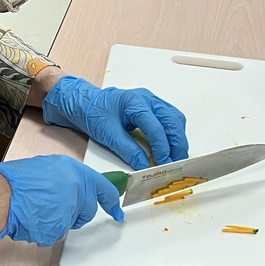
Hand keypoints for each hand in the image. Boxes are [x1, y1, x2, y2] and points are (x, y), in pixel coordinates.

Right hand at [0, 155, 123, 246]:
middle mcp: (74, 187)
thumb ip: (63, 179)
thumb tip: (69, 188)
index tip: (117, 210)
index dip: (111, 200)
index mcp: (72, 169)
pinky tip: (33, 218)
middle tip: (52, 206)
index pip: (101, 186)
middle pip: (87, 209)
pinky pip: (57, 232)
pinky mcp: (59, 226)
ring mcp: (68, 208)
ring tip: (37, 208)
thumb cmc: (14, 182)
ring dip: (57, 220)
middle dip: (75, 213)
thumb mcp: (44, 168)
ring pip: (70, 221)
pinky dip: (45, 229)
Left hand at [42, 75, 187, 169]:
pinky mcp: (152, 107)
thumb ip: (128, 150)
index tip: (163, 163)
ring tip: (176, 157)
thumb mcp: (108, 135)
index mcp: (135, 102)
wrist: (86, 103)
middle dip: (177, 144)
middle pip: (172, 120)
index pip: (155, 126)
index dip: (162, 147)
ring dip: (178, 138)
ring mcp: (152, 101)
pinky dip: (174, 133)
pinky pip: (171, 118)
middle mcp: (147, 99)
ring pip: (175, 118)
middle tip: (176, 163)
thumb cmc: (94, 113)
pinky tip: (171, 146)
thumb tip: (144, 166)